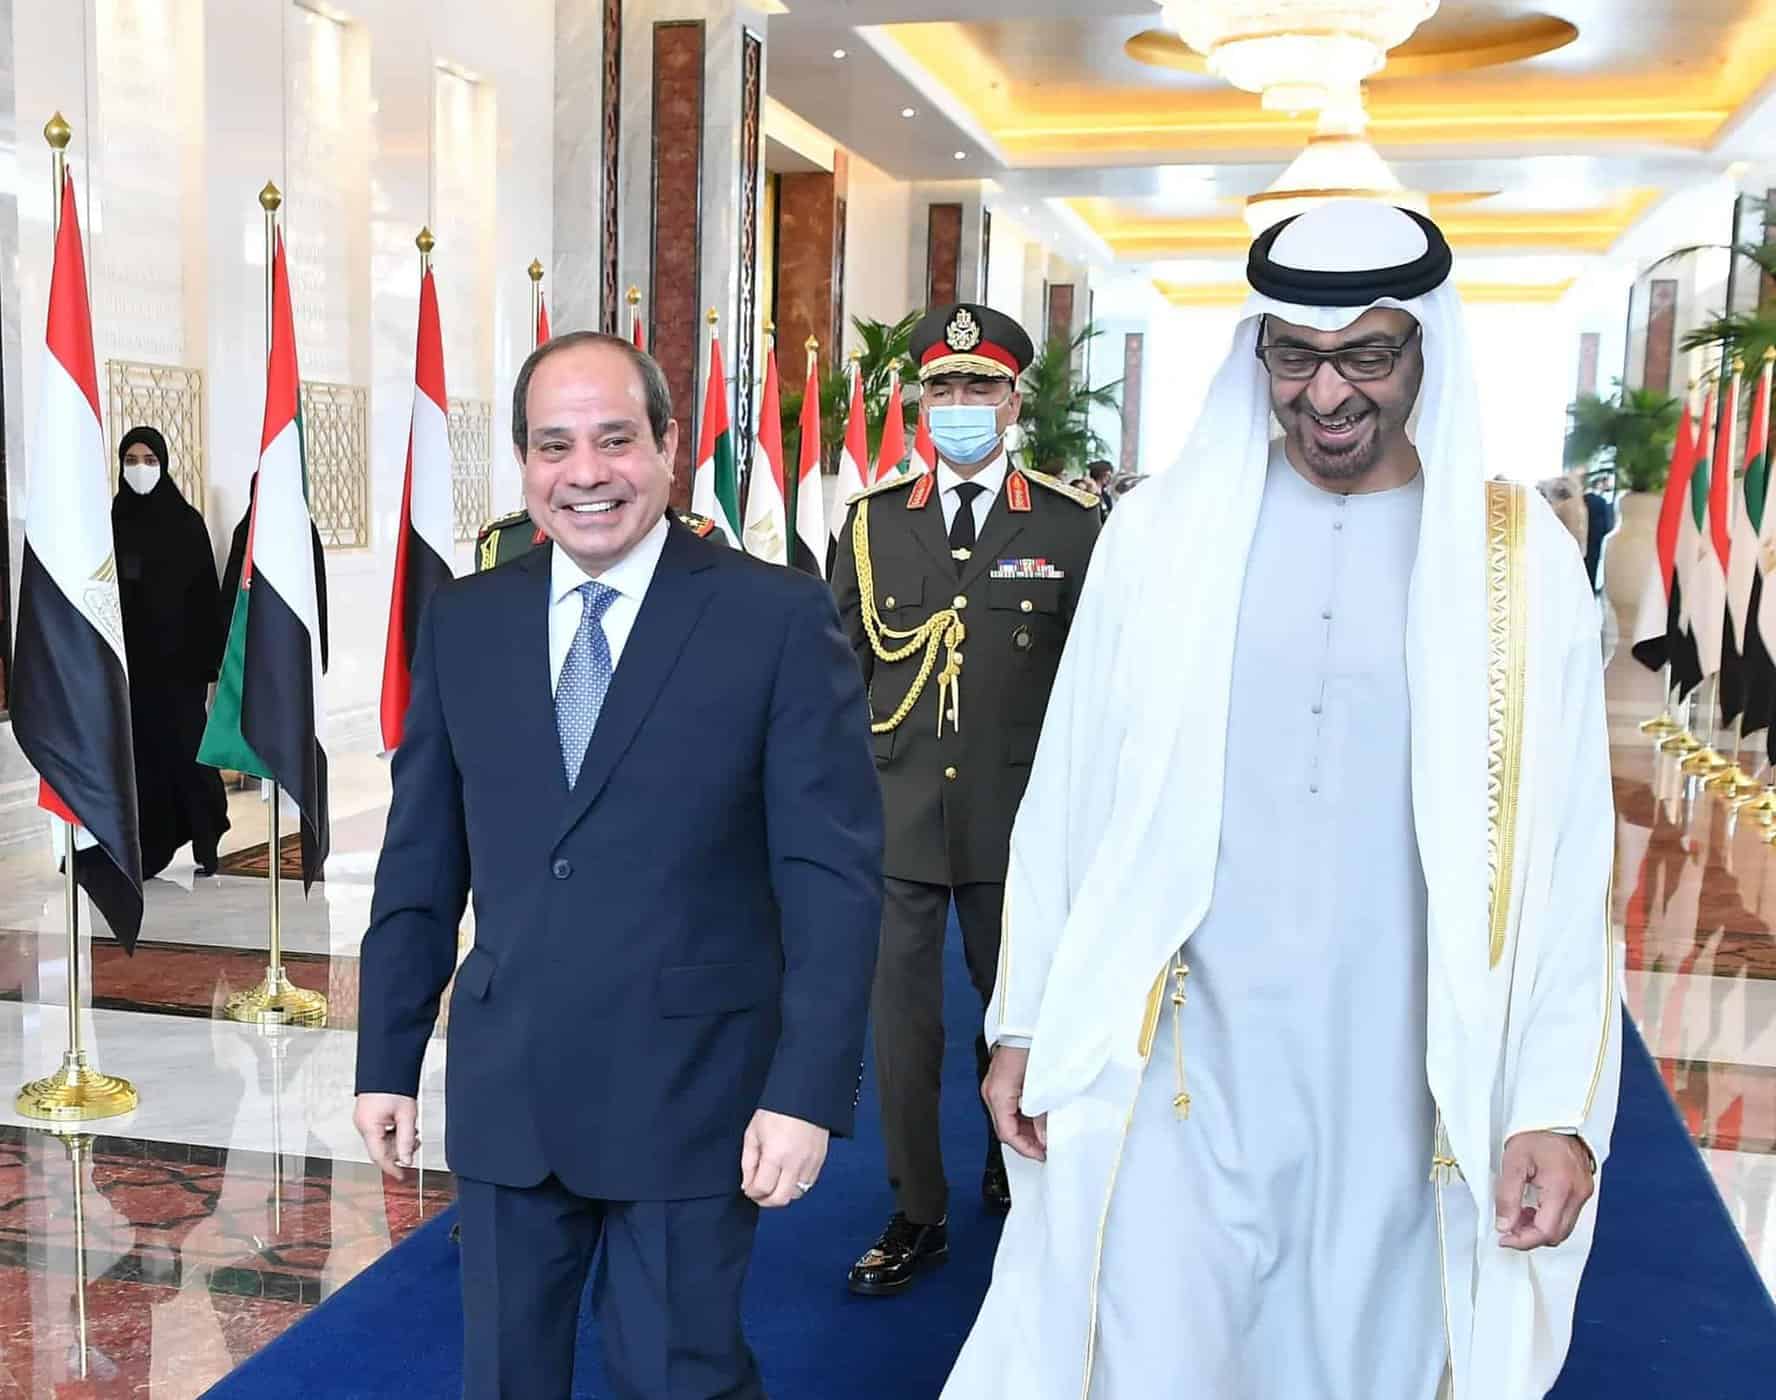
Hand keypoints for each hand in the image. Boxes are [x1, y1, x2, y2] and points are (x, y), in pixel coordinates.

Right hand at [354, 1093, 420, 1180]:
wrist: (387, 1065)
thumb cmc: (394, 1085)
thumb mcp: (407, 1115)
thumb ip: (407, 1139)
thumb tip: (407, 1160)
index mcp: (369, 1126)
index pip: (379, 1157)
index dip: (392, 1169)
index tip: (403, 1177)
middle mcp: (362, 1125)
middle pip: (381, 1149)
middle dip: (399, 1149)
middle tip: (415, 1142)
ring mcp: (363, 1120)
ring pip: (381, 1141)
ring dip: (397, 1140)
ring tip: (411, 1129)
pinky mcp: (367, 1116)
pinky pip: (380, 1131)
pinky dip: (392, 1132)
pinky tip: (402, 1124)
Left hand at [740, 1109, 828, 1208]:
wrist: (805, 1095)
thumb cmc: (776, 1111)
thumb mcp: (753, 1133)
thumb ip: (748, 1162)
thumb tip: (748, 1184)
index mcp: (775, 1154)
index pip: (762, 1189)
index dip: (751, 1192)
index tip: (748, 1187)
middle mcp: (795, 1163)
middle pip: (780, 1199)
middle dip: (765, 1201)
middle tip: (758, 1192)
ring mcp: (810, 1163)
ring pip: (795, 1195)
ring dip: (782, 1193)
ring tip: (774, 1182)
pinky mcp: (820, 1161)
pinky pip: (808, 1185)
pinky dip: (796, 1186)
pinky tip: (788, 1175)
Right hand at [983, 1045, 1046, 1162]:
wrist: (1025, 1025)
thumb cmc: (1031, 1047)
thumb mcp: (1041, 1086)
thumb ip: (1041, 1114)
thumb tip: (1044, 1136)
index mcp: (998, 1095)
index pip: (1007, 1133)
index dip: (1025, 1148)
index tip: (1041, 1154)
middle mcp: (991, 1092)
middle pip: (1004, 1128)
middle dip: (1025, 1142)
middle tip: (1045, 1149)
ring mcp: (993, 1087)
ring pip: (1006, 1119)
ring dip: (1024, 1130)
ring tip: (1044, 1135)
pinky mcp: (1000, 1082)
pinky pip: (1008, 1107)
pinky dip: (1022, 1117)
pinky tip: (1037, 1119)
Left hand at [1495, 1130, 1594, 1250]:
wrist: (1557, 1116)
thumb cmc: (1534, 1135)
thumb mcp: (1512, 1162)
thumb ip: (1507, 1197)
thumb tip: (1504, 1226)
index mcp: (1561, 1187)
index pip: (1546, 1231)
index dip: (1523, 1240)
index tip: (1503, 1237)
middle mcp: (1578, 1194)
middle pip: (1557, 1235)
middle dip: (1530, 1237)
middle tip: (1507, 1226)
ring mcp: (1584, 1193)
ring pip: (1563, 1228)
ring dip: (1539, 1229)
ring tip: (1517, 1214)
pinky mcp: (1584, 1190)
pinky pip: (1567, 1216)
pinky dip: (1548, 1219)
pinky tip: (1532, 1207)